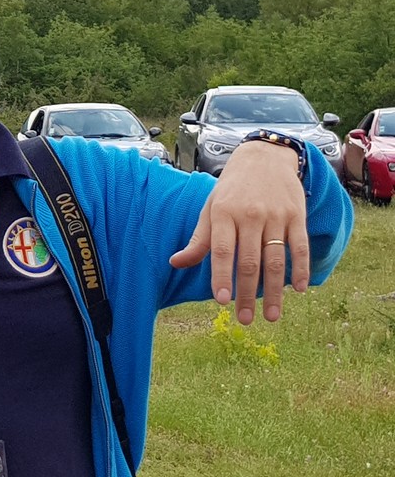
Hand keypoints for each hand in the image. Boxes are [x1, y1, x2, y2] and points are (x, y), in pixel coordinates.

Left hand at [170, 141, 308, 324]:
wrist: (263, 157)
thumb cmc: (231, 188)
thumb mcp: (210, 208)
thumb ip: (198, 239)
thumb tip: (175, 263)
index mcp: (223, 213)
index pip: (221, 250)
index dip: (221, 276)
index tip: (222, 301)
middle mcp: (250, 215)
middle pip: (249, 261)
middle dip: (247, 293)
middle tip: (244, 320)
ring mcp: (276, 215)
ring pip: (275, 260)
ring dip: (274, 291)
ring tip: (271, 317)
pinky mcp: (297, 215)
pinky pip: (300, 247)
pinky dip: (301, 269)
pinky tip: (299, 290)